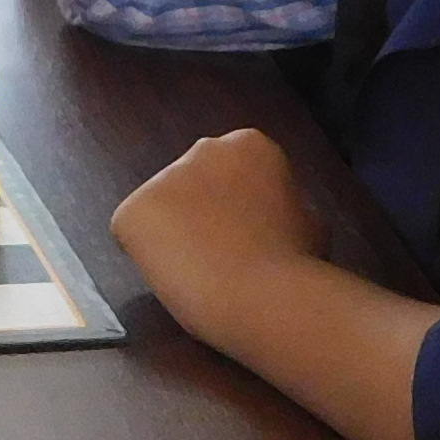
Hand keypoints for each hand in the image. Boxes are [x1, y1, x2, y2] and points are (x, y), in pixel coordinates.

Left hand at [110, 127, 327, 304]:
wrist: (261, 294)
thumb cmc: (295, 263)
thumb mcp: (310, 221)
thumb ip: (285, 206)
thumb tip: (280, 216)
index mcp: (249, 145)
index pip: (230, 174)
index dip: (236, 210)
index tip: (247, 238)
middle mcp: (202, 149)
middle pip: (192, 185)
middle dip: (200, 214)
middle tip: (221, 256)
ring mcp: (161, 177)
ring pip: (162, 212)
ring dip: (173, 236)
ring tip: (199, 273)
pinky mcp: (129, 212)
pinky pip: (132, 236)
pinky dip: (146, 258)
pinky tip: (175, 277)